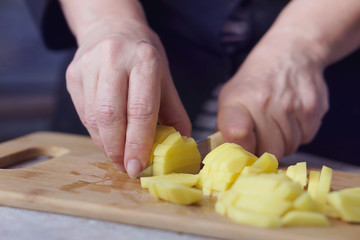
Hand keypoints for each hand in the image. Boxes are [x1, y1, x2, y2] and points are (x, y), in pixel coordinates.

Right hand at [66, 19, 190, 176]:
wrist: (113, 29)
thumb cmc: (143, 58)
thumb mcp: (166, 80)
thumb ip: (174, 114)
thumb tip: (180, 147)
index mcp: (144, 60)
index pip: (140, 110)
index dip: (138, 143)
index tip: (137, 167)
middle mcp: (114, 59)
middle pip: (111, 116)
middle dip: (117, 150)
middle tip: (126, 167)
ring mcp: (89, 65)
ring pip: (93, 118)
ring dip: (106, 145)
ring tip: (118, 156)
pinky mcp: (73, 74)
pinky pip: (83, 113)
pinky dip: (96, 133)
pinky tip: (107, 138)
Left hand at [217, 35, 328, 158]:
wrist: (289, 53)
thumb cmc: (254, 82)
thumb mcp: (230, 98)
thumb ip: (226, 128)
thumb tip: (231, 159)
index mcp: (237, 102)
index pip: (236, 134)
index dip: (242, 151)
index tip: (243, 151)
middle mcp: (264, 103)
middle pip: (269, 152)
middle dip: (265, 150)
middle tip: (262, 136)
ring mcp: (291, 106)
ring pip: (290, 148)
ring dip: (284, 142)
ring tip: (277, 123)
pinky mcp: (313, 109)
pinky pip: (307, 139)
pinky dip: (300, 134)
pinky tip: (292, 118)